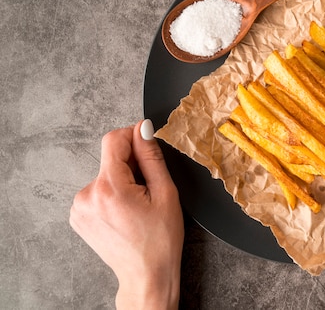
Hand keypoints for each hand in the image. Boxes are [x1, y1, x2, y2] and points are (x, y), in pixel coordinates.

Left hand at [70, 120, 183, 309]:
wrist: (146, 275)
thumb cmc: (160, 241)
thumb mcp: (165, 193)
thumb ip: (151, 157)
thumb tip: (142, 129)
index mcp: (109, 189)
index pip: (113, 140)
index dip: (133, 136)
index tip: (147, 142)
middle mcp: (87, 196)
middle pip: (110, 158)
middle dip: (131, 163)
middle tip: (149, 187)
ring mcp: (79, 207)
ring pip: (104, 173)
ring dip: (122, 178)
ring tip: (138, 203)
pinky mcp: (78, 215)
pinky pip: (97, 189)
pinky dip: (112, 192)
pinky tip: (126, 210)